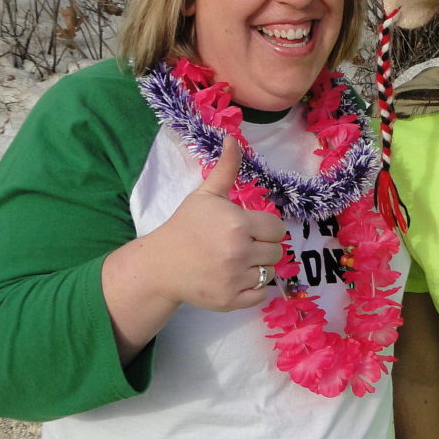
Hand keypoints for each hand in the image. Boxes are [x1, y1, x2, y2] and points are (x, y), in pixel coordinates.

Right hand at [144, 136, 287, 311]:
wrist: (161, 264)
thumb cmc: (185, 226)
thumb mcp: (205, 195)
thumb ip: (226, 168)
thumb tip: (233, 138)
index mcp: (238, 224)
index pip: (277, 229)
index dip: (265, 228)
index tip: (248, 229)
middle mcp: (239, 252)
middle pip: (276, 251)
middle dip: (262, 247)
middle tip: (240, 245)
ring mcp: (235, 279)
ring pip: (269, 273)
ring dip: (258, 267)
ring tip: (237, 261)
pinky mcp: (231, 300)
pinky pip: (261, 294)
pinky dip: (253, 288)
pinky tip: (235, 277)